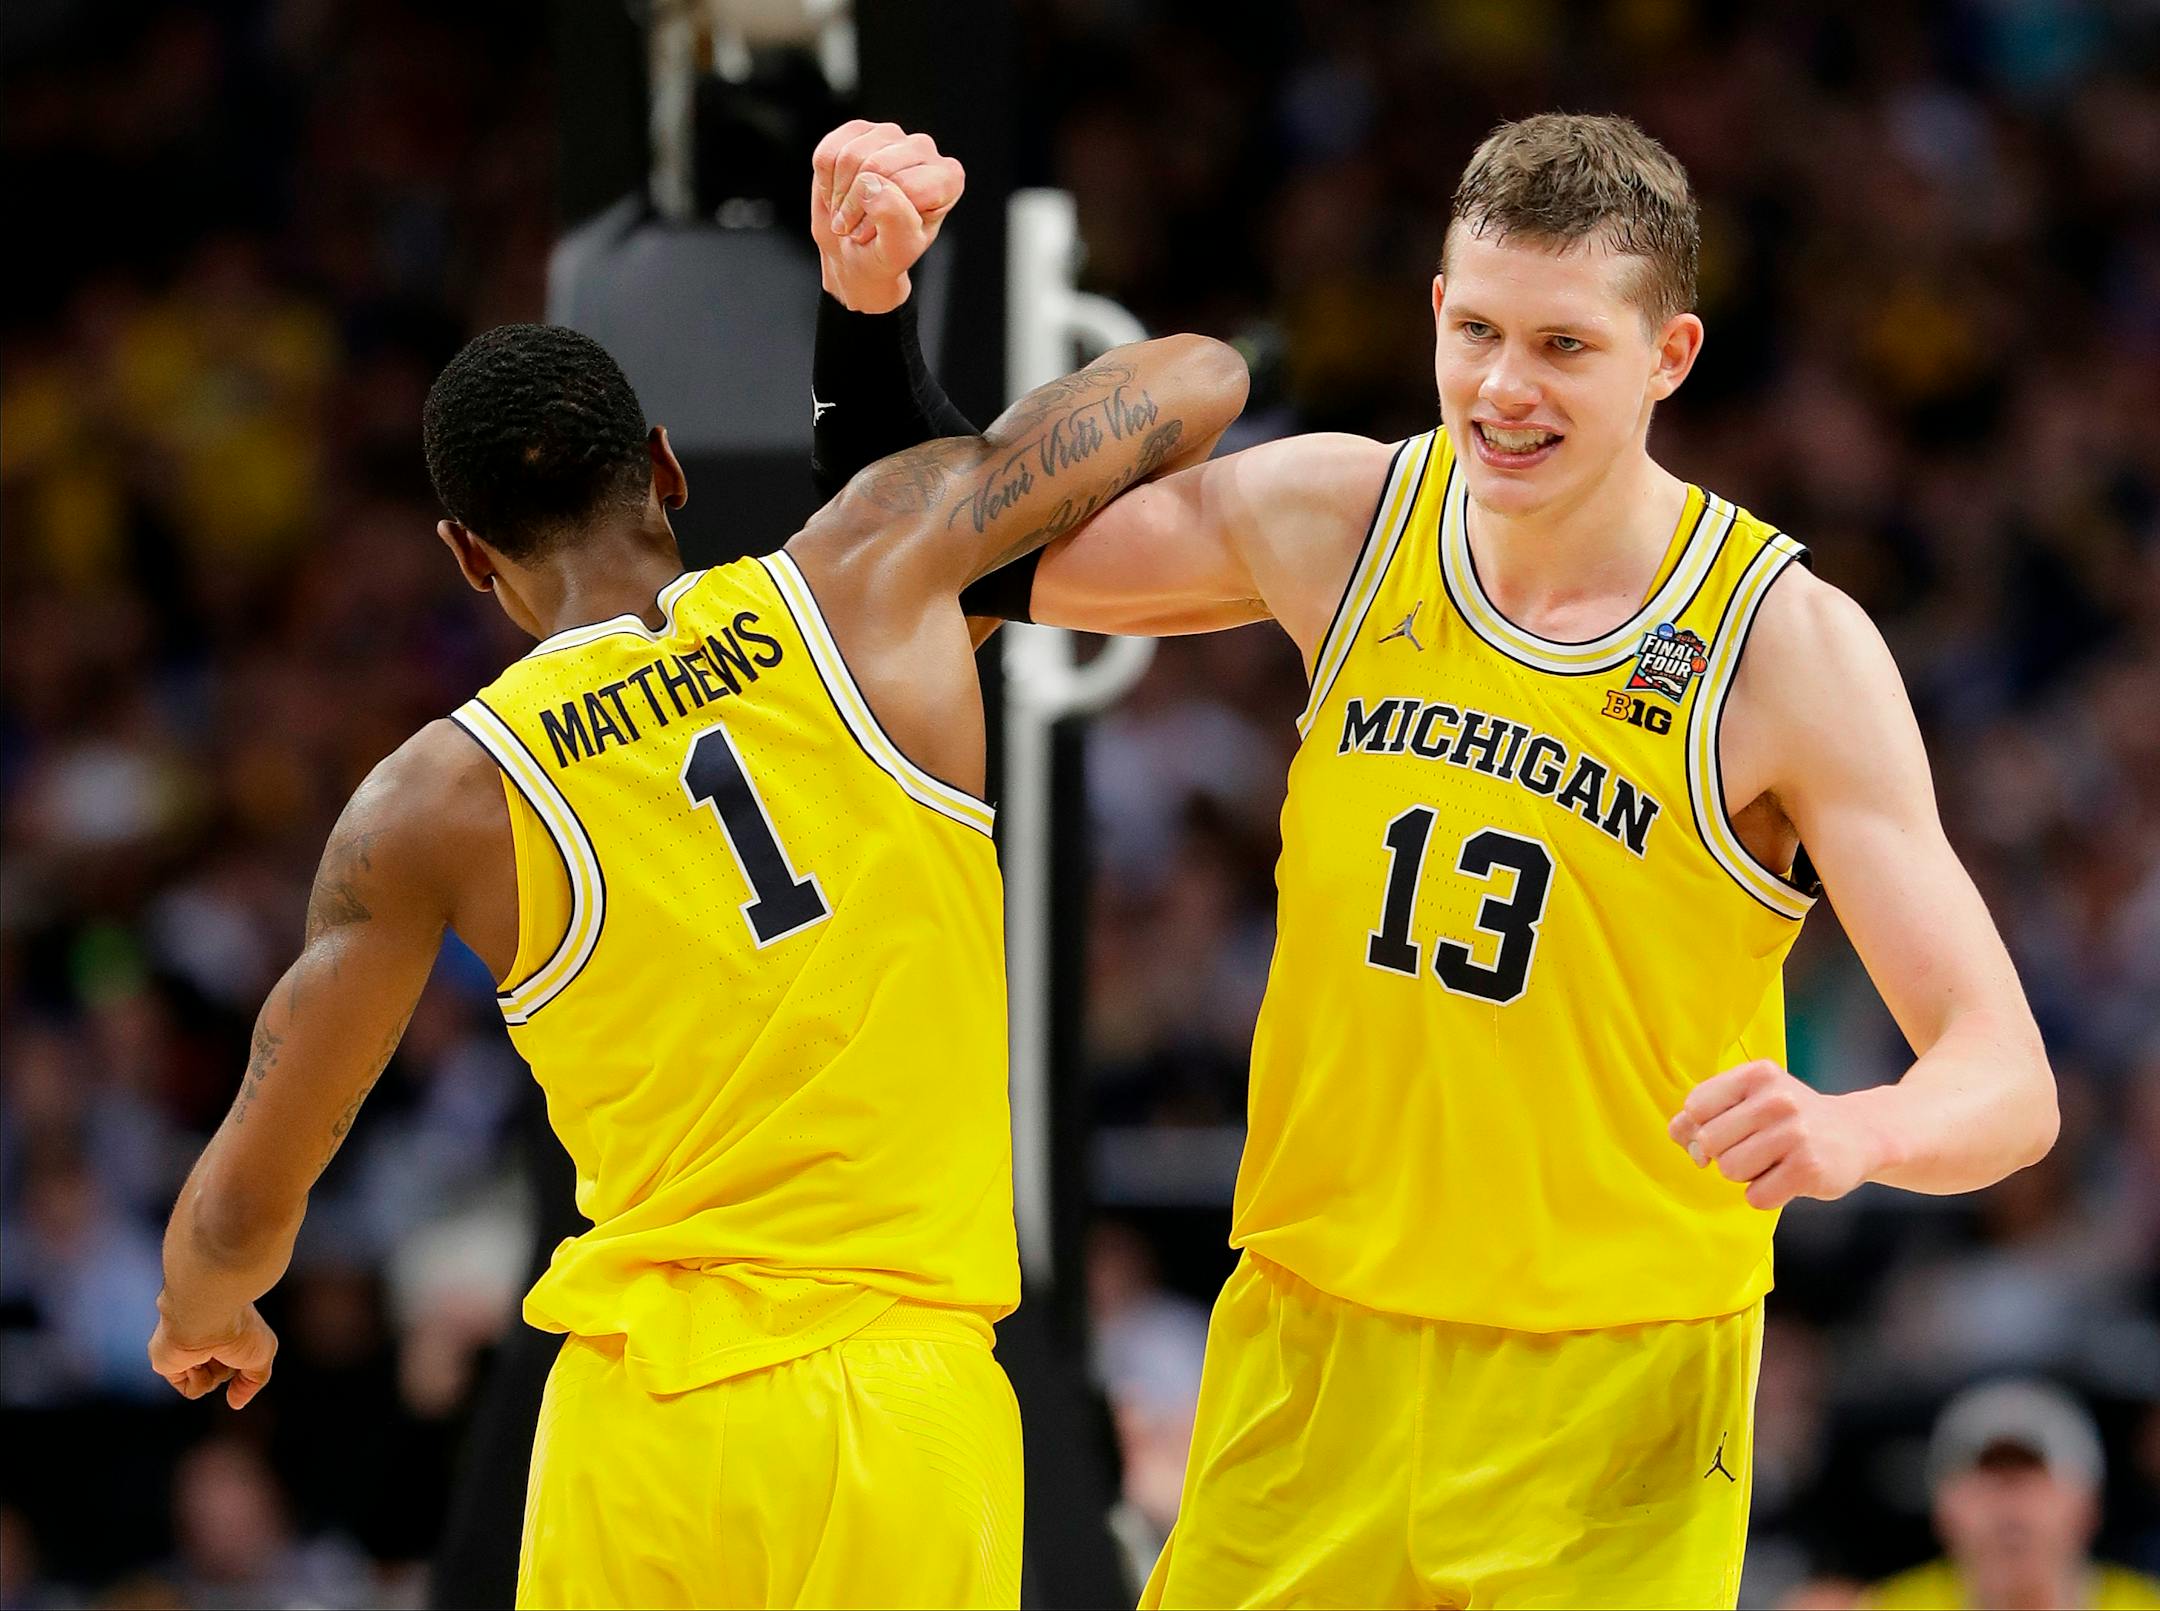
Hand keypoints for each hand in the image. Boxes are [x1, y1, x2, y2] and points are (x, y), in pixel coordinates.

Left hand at [149, 1299, 278, 1407]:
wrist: (208, 1317)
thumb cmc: (238, 1328)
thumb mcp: (262, 1355)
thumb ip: (253, 1382)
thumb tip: (236, 1403)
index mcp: (225, 1328)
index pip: (235, 1357)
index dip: (244, 1362)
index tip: (245, 1354)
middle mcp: (204, 1338)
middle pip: (222, 1372)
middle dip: (229, 1368)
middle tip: (230, 1351)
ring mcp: (184, 1350)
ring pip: (207, 1382)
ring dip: (215, 1375)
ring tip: (211, 1353)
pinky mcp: (166, 1362)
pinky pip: (190, 1389)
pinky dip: (198, 1381)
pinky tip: (196, 1360)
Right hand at [810, 119, 964, 313]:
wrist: (854, 253)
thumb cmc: (883, 254)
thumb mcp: (897, 251)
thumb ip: (895, 220)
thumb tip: (871, 184)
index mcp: (947, 178)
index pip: (907, 186)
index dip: (881, 215)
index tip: (877, 235)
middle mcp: (924, 149)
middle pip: (876, 166)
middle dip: (856, 204)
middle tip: (857, 225)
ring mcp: (890, 135)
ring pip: (851, 156)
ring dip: (840, 194)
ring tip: (849, 211)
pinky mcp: (858, 131)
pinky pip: (828, 152)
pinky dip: (825, 181)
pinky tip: (839, 193)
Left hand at [1668, 1060, 1881, 1209]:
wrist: (1859, 1134)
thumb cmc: (1791, 1119)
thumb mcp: (1751, 1099)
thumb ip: (1706, 1112)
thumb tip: (1677, 1133)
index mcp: (1757, 1075)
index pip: (1696, 1106)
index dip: (1698, 1127)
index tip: (1722, 1132)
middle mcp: (1777, 1100)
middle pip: (1709, 1142)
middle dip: (1723, 1154)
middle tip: (1754, 1149)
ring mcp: (1796, 1134)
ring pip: (1730, 1170)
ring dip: (1745, 1176)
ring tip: (1772, 1162)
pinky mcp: (1809, 1169)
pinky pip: (1757, 1196)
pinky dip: (1765, 1195)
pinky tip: (1787, 1178)